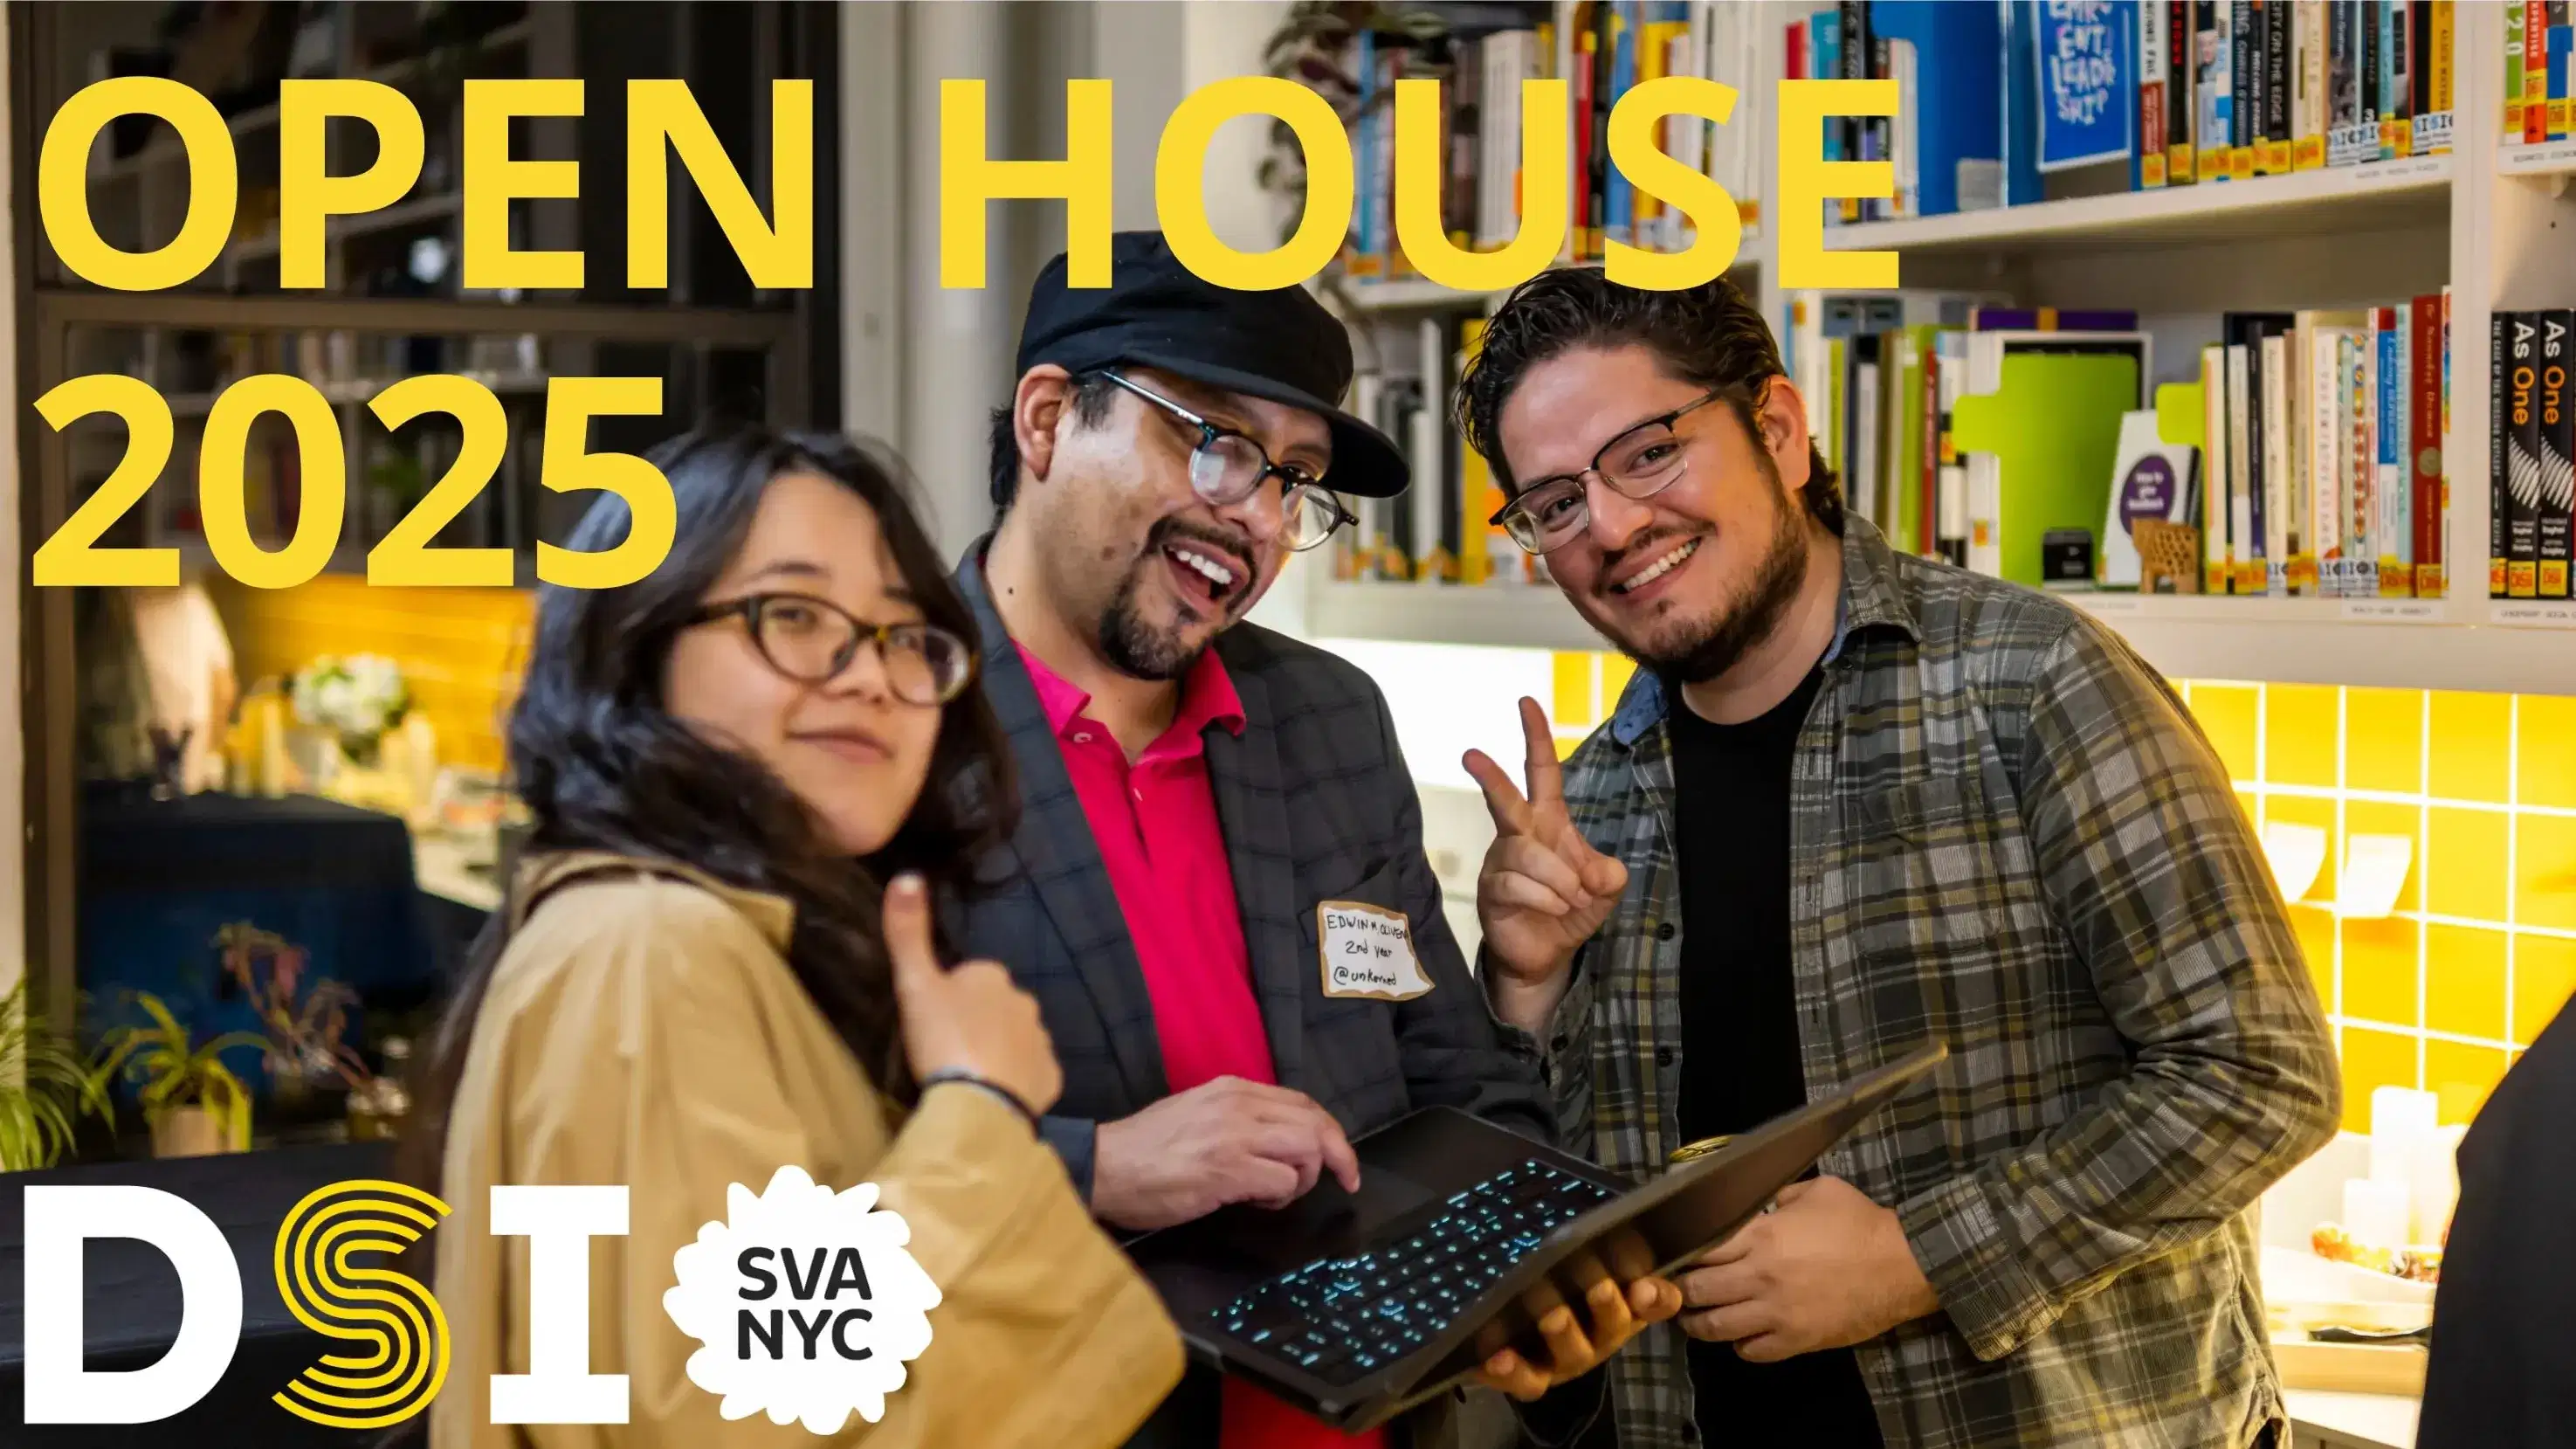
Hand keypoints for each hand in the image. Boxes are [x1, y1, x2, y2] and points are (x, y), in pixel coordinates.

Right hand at [886, 873, 1062, 1118]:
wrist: (977, 1103)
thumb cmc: (943, 1039)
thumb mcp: (915, 983)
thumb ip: (908, 932)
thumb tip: (907, 874)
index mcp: (992, 975)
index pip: (969, 978)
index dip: (949, 998)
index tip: (932, 1022)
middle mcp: (1025, 1000)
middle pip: (995, 1008)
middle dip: (978, 1023)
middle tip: (948, 1051)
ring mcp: (1042, 1040)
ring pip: (1016, 1039)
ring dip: (998, 1051)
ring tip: (970, 1077)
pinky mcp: (1051, 1077)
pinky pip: (1032, 1073)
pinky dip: (1017, 1080)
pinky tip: (994, 1094)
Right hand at [1091, 1076, 1361, 1231]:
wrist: (1104, 1166)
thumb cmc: (1146, 1150)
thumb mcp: (1198, 1114)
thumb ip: (1240, 1120)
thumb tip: (1279, 1145)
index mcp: (1233, 1089)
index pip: (1302, 1102)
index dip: (1329, 1131)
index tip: (1339, 1159)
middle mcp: (1238, 1104)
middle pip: (1315, 1123)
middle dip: (1338, 1155)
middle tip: (1342, 1181)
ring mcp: (1234, 1136)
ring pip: (1307, 1149)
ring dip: (1304, 1179)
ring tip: (1276, 1194)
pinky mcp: (1227, 1170)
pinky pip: (1283, 1183)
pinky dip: (1281, 1198)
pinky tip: (1256, 1203)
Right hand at [1464, 697, 1627, 1030]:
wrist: (1547, 955)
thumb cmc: (1571, 909)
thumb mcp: (1603, 888)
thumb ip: (1607, 873)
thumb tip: (1592, 873)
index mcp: (1547, 822)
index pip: (1541, 772)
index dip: (1536, 738)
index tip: (1527, 703)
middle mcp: (1518, 836)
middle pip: (1505, 800)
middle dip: (1491, 777)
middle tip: (1471, 754)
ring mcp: (1500, 863)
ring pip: (1527, 854)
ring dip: (1559, 879)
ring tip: (1572, 899)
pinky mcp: (1491, 891)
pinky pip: (1517, 885)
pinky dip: (1546, 898)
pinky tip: (1556, 909)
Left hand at [1470, 1228, 1681, 1400]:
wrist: (1515, 1330)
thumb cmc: (1557, 1279)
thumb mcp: (1578, 1256)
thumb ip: (1592, 1238)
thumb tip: (1596, 1205)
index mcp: (1623, 1304)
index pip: (1655, 1302)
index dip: (1657, 1297)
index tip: (1646, 1285)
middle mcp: (1601, 1336)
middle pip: (1614, 1328)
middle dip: (1609, 1308)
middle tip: (1600, 1288)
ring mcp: (1568, 1359)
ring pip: (1575, 1354)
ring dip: (1566, 1336)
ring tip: (1553, 1317)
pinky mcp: (1533, 1376)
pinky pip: (1528, 1381)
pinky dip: (1513, 1372)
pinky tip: (1498, 1358)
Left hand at [1674, 1177, 1939, 1361]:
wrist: (1903, 1265)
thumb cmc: (1861, 1224)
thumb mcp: (1818, 1190)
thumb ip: (1779, 1196)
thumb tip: (1760, 1205)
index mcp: (1761, 1237)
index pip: (1700, 1250)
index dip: (1684, 1254)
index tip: (1678, 1255)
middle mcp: (1760, 1277)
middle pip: (1698, 1291)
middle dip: (1683, 1290)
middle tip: (1680, 1289)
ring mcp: (1777, 1314)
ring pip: (1716, 1328)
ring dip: (1699, 1324)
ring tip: (1695, 1318)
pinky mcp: (1796, 1340)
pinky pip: (1751, 1352)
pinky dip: (1740, 1345)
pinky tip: (1742, 1334)